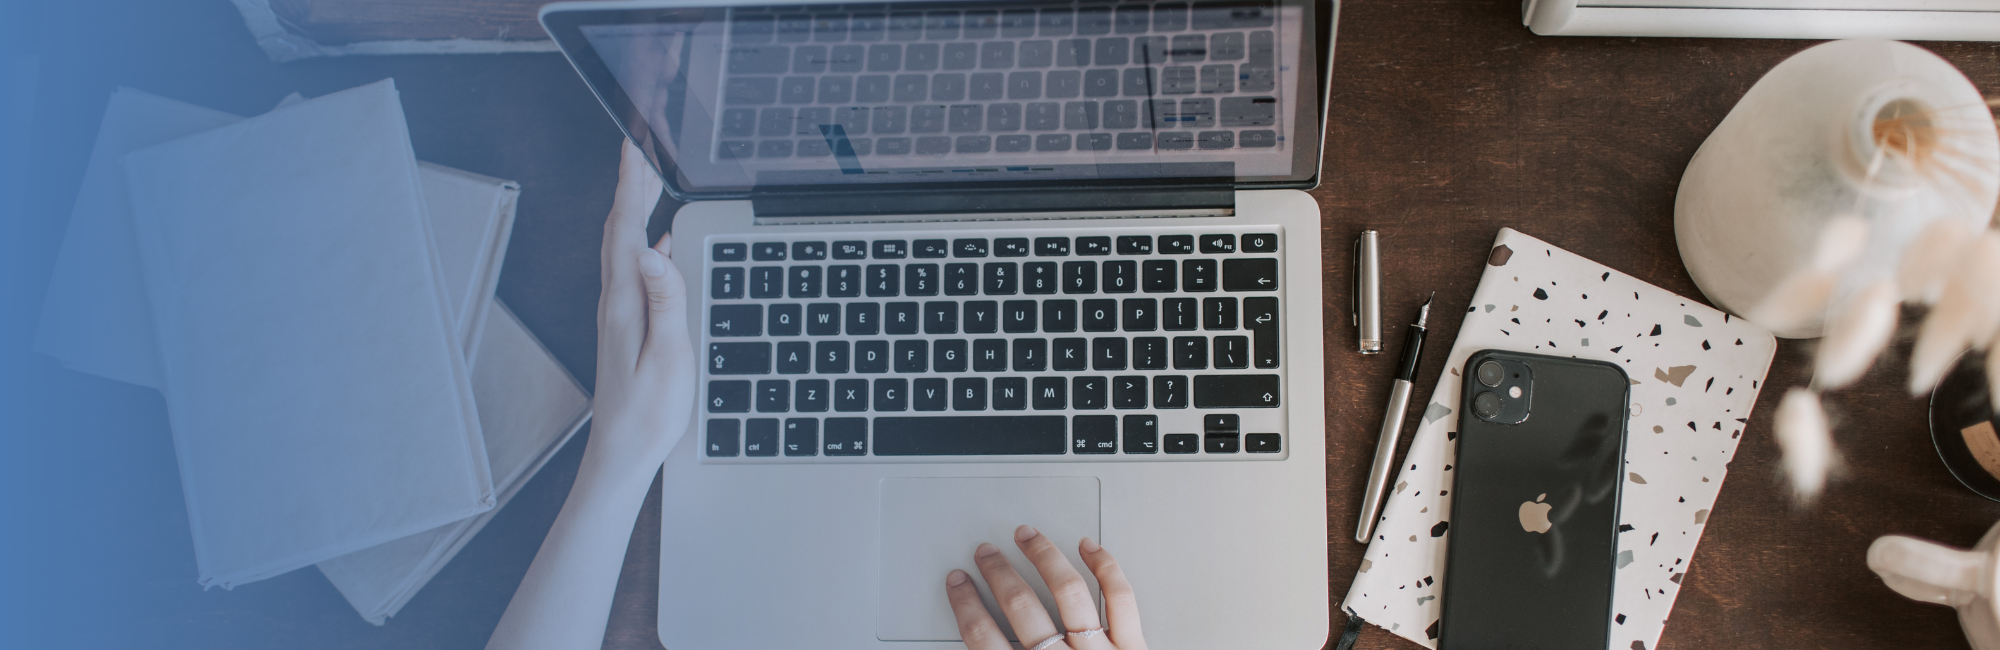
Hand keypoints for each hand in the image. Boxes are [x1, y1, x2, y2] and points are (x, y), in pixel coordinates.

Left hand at [589, 140, 695, 477]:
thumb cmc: (647, 413)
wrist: (621, 453)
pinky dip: (642, 241)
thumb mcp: (668, 356)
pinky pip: (632, 269)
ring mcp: (618, 313)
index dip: (631, 186)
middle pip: (619, 231)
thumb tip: (655, 250)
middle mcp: (615, 302)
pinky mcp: (626, 325)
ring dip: (634, 210)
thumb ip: (665, 301)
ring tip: (648, 183)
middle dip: (630, 187)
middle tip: (640, 150)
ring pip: (623, 247)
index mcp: (625, 303)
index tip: (633, 148)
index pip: (625, 230)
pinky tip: (657, 243)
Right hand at [945, 525, 1147, 649]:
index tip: (958, 584)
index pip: (984, 638)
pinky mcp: (1134, 649)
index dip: (966, 605)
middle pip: (1020, 607)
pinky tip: (1089, 548)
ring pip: (1067, 591)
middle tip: (985, 554)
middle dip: (997, 573)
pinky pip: (1120, 599)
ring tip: (1027, 538)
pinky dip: (1105, 568)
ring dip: (1043, 558)